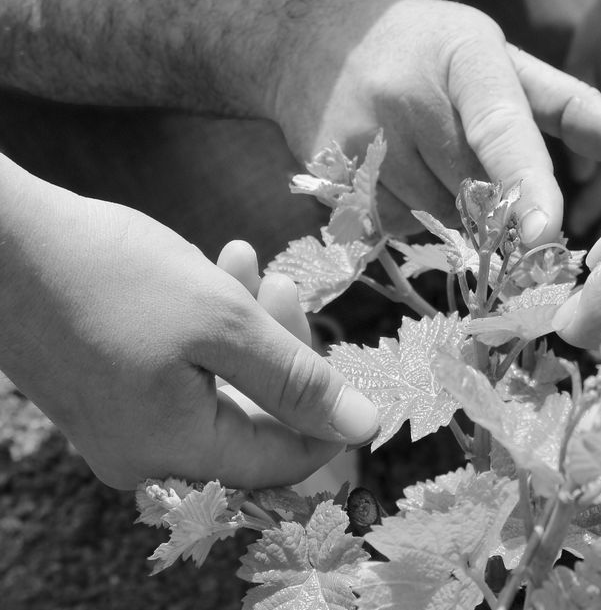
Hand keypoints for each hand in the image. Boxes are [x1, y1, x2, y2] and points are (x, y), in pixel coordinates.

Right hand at [0, 167, 378, 488]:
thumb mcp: (224, 325)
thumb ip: (300, 383)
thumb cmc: (111, 278)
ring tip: (244, 263)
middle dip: (283, 349)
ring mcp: (127, 430)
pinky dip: (210, 331)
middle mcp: (151, 460)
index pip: (290, 459)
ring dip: (250, 329)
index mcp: (181, 455)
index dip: (330, 409)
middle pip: (259, 421)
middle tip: (280, 284)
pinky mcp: (112, 397)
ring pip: (226, 390)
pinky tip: (214, 272)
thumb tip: (366, 427)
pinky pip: (185, 376)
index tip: (346, 350)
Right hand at [271, 0, 600, 242]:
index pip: (501, 128)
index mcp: (464, 58)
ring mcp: (361, 139)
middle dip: (491, 196)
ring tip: (425, 149)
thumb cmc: (427, 51)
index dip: (525, 183)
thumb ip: (569, 106)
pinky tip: (394, 166)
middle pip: (476, 192)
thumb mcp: (499, 61)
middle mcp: (406, 97)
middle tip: (472, 157)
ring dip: (448, 205)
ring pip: (437, 217)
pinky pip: (396, 225)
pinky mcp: (331, 177)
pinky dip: (408, 211)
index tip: (546, 232)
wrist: (310, 42)